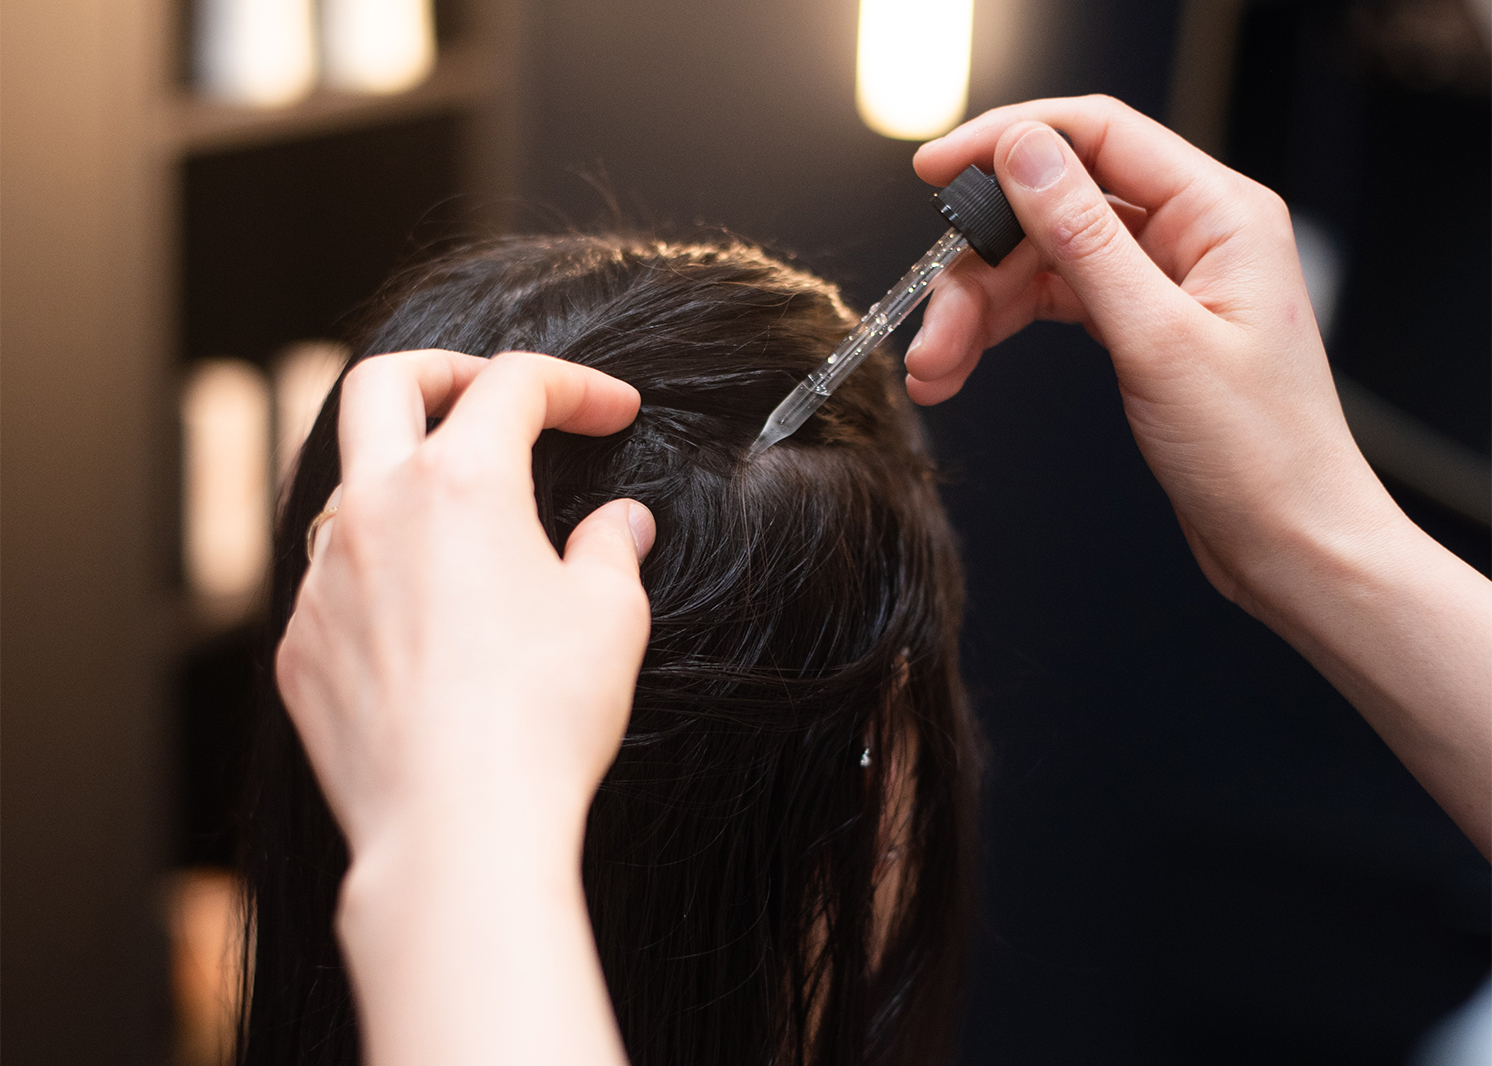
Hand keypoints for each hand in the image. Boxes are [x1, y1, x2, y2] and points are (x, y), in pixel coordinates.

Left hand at [276, 348, 649, 1065]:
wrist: (456, 829)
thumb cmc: (543, 717)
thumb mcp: (609, 617)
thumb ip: (611, 550)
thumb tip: (619, 524)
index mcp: (461, 483)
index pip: (512, 387)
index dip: (573, 386)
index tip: (612, 411)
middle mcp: (375, 510)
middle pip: (382, 384)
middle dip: (445, 373)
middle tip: (495, 398)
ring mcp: (324, 579)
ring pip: (345, 483)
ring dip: (402, 476)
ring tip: (458, 518)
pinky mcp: (299, 647)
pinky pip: (330, 577)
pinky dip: (378, 568)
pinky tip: (423, 616)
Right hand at [911, 94, 1386, 605]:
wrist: (1288, 544)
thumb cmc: (1258, 454)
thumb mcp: (1157, 339)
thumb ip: (1084, 239)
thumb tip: (1025, 152)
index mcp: (1218, 214)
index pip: (1096, 136)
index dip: (1007, 142)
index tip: (934, 173)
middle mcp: (1191, 235)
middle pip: (1052, 209)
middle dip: (978, 267)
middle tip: (929, 329)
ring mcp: (1162, 282)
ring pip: (1041, 261)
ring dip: (978, 311)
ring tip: (935, 371)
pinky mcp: (1141, 327)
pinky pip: (1054, 303)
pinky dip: (1002, 331)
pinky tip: (961, 368)